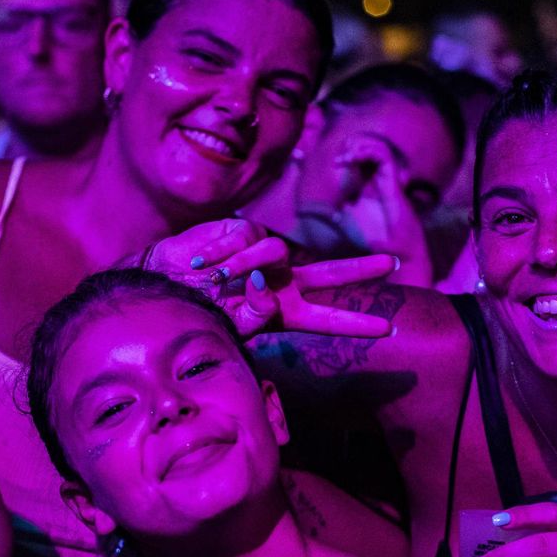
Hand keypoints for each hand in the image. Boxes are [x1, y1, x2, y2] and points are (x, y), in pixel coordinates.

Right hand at [143, 218, 398, 338]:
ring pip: (274, 253)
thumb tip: (267, 285)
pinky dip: (219, 254)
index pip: (326, 317)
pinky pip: (242, 239)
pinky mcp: (244, 229)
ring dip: (242, 266)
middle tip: (392, 264)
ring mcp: (266, 253)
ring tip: (214, 279)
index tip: (387, 328)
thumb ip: (255, 313)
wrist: (163, 286)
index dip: (355, 323)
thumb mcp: (229, 325)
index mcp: (285, 310)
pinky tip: (200, 262)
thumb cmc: (199, 313)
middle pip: (330, 273)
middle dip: (360, 269)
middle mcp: (282, 281)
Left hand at [332, 134, 432, 285]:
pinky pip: (384, 156)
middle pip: (370, 147)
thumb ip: (338, 207)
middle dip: (352, 145)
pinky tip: (355, 158)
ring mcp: (387, 179)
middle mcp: (380, 178)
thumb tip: (320, 204)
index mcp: (369, 184)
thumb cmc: (374, 238)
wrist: (394, 252)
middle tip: (341, 158)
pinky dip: (368, 151)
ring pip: (378, 147)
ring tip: (348, 156)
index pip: (361, 157)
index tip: (336, 163)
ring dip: (361, 146)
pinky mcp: (393, 182)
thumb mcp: (348, 218)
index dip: (347, 153)